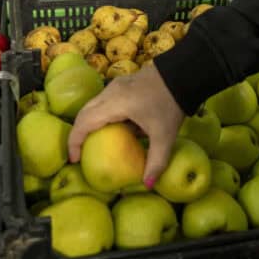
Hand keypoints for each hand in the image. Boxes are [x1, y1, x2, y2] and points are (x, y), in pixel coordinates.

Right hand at [68, 65, 184, 187]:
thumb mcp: (165, 136)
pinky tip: (114, 129)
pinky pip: (104, 101)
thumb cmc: (171, 104)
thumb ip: (156, 162)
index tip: (75, 159)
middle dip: (79, 134)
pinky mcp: (123, 84)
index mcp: (115, 103)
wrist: (184, 74)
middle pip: (84, 113)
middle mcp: (110, 92)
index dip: (75, 142)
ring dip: (90, 123)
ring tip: (93, 143)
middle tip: (80, 154)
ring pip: (93, 105)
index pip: (84, 122)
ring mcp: (116, 85)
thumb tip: (148, 185)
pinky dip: (102, 116)